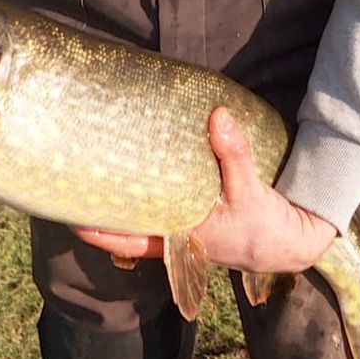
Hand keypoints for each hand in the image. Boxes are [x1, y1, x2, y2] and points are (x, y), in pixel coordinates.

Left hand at [73, 107, 336, 272]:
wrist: (291, 243)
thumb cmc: (266, 223)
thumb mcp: (251, 188)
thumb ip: (233, 153)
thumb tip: (217, 115)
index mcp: (180, 239)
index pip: (128, 241)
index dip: (96, 231)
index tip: (68, 218)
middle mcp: (174, 242)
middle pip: (124, 237)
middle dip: (97, 220)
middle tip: (70, 196)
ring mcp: (182, 237)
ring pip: (140, 229)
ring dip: (119, 214)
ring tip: (95, 187)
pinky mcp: (194, 228)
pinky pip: (160, 220)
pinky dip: (145, 208)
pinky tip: (136, 185)